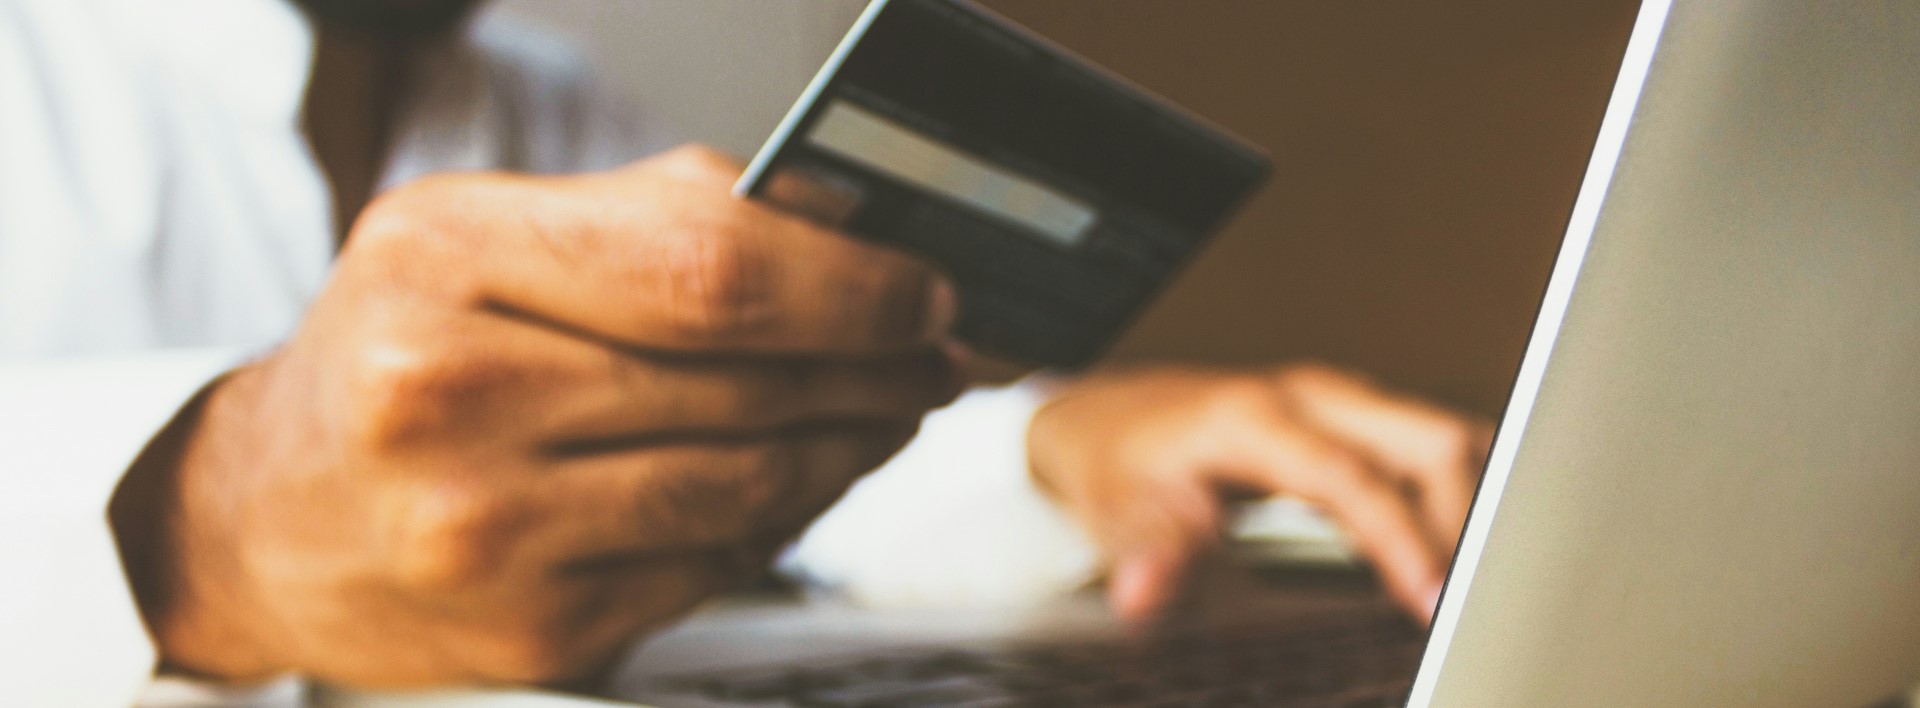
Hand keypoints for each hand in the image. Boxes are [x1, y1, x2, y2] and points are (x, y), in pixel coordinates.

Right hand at [108, 146, 962, 686]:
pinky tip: (796, 481)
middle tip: (932, 356)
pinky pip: (714, 564)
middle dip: (876, 366)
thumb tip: (850, 229)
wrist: (267, 517)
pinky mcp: (532, 628)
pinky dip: (779, 519)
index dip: (850, 283)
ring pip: (749, 483)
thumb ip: (661, 217)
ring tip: (884, 414)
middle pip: (744, 378)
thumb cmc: (397, 356)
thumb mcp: (486, 238)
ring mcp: (487, 528)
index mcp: (444, 259)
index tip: (924, 290)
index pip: (708, 267)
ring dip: (849, 446)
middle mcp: (448, 395)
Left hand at [1026, 364, 1491, 623]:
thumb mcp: (1118, 511)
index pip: (1352, 478)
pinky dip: (1459, 491)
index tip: (1431, 598)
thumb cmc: (1120, 462)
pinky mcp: (1354, 416)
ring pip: (1443, 436)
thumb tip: (1144, 593)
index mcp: (1255, 418)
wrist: (1110, 417)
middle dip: (1466, 519)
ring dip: (1473, 503)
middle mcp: (1309, 396)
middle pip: (1428, 441)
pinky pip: (1430, 445)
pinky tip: (1464, 543)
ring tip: (1482, 577)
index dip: (1400, 539)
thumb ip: (1148, 552)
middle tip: (1474, 599)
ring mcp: (1338, 400)